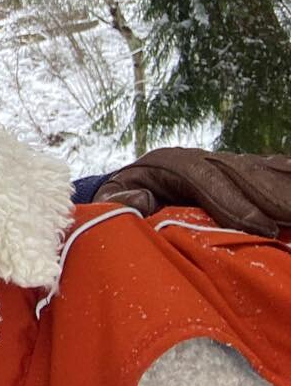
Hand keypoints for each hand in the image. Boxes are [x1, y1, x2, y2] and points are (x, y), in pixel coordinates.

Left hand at [94, 147, 290, 237]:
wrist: (133, 188)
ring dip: (283, 190)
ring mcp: (223, 164)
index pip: (203, 176)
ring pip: (261, 171)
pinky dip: (286, 181)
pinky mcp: (240, 173)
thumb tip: (138, 200)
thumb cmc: (124, 199)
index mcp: (167, 164)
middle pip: (240, 172)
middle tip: (290, 219)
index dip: (232, 201)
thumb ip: (119, 201)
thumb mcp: (112, 200)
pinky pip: (272, 174)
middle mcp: (200, 158)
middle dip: (270, 195)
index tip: (260, 227)